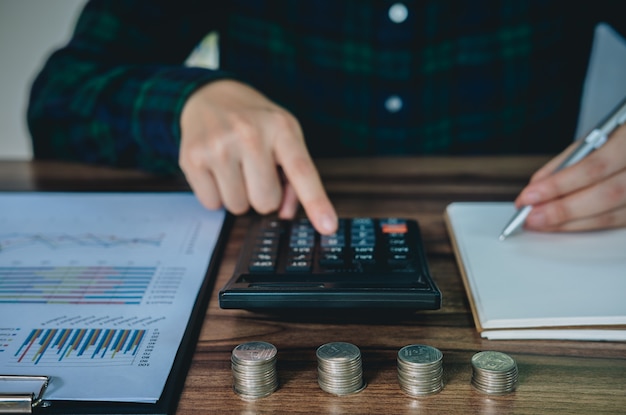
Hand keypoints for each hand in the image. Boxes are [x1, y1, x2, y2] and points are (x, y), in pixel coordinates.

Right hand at [179, 79, 337, 233]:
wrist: (210, 95)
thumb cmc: (255, 122)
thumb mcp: (284, 136)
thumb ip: (294, 176)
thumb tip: (285, 213)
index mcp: (281, 127)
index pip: (302, 171)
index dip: (316, 202)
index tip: (328, 226)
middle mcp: (249, 134)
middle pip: (266, 202)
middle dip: (263, 195)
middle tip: (255, 171)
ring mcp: (218, 146)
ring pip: (238, 207)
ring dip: (239, 196)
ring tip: (235, 167)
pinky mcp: (192, 158)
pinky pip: (212, 204)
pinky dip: (216, 194)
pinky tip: (216, 170)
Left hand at [515, 124, 625, 231]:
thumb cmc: (624, 138)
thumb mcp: (598, 137)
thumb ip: (566, 162)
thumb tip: (535, 187)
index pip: (593, 168)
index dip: (558, 185)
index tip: (529, 196)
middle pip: (604, 196)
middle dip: (561, 210)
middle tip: (530, 217)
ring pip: (612, 216)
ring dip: (570, 223)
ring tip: (542, 223)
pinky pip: (618, 222)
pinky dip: (587, 225)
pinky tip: (566, 225)